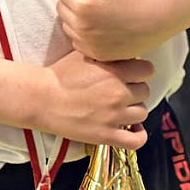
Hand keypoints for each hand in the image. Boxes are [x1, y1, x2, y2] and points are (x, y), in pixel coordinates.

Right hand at [38, 50, 152, 148]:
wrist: (42, 99)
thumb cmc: (59, 76)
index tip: (130, 73)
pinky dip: (139, 135)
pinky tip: (132, 128)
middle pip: (145, 91)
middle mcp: (119, 93)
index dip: (139, 70)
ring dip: (134, 109)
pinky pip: (137, 140)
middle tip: (121, 90)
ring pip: (142, 113)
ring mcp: (114, 116)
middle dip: (134, 89)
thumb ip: (106, 51)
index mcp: (115, 71)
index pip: (147, 70)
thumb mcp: (84, 53)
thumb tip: (121, 50)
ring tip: (121, 107)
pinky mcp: (107, 135)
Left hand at [56, 0, 162, 60]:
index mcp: (82, 3)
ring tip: (100, 11)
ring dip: (78, 17)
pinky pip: (78, 41)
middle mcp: (82, 26)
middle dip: (75, 0)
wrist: (160, 14)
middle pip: (62, 8)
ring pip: (68, 26)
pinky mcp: (96, 54)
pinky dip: (85, 33)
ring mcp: (89, 43)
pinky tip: (103, 25)